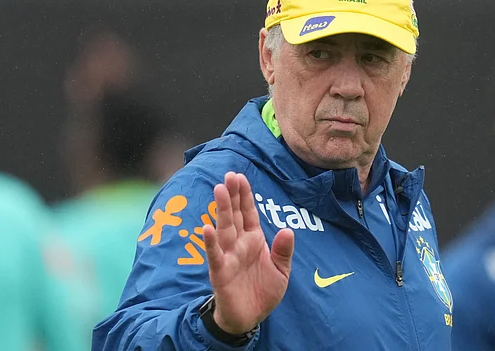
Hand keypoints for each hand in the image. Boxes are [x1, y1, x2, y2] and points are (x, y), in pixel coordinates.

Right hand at [202, 172, 294, 333]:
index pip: (249, 213)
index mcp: (254, 240)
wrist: (250, 318)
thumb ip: (283, 251)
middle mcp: (239, 244)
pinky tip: (206, 228)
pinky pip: (214, 255)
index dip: (245, 196)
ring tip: (219, 190)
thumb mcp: (281, 271)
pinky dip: (210, 242)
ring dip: (222, 210)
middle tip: (229, 175)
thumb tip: (287, 230)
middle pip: (235, 216)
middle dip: (232, 196)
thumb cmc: (263, 292)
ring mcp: (228, 257)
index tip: (240, 176)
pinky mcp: (220, 273)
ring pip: (224, 229)